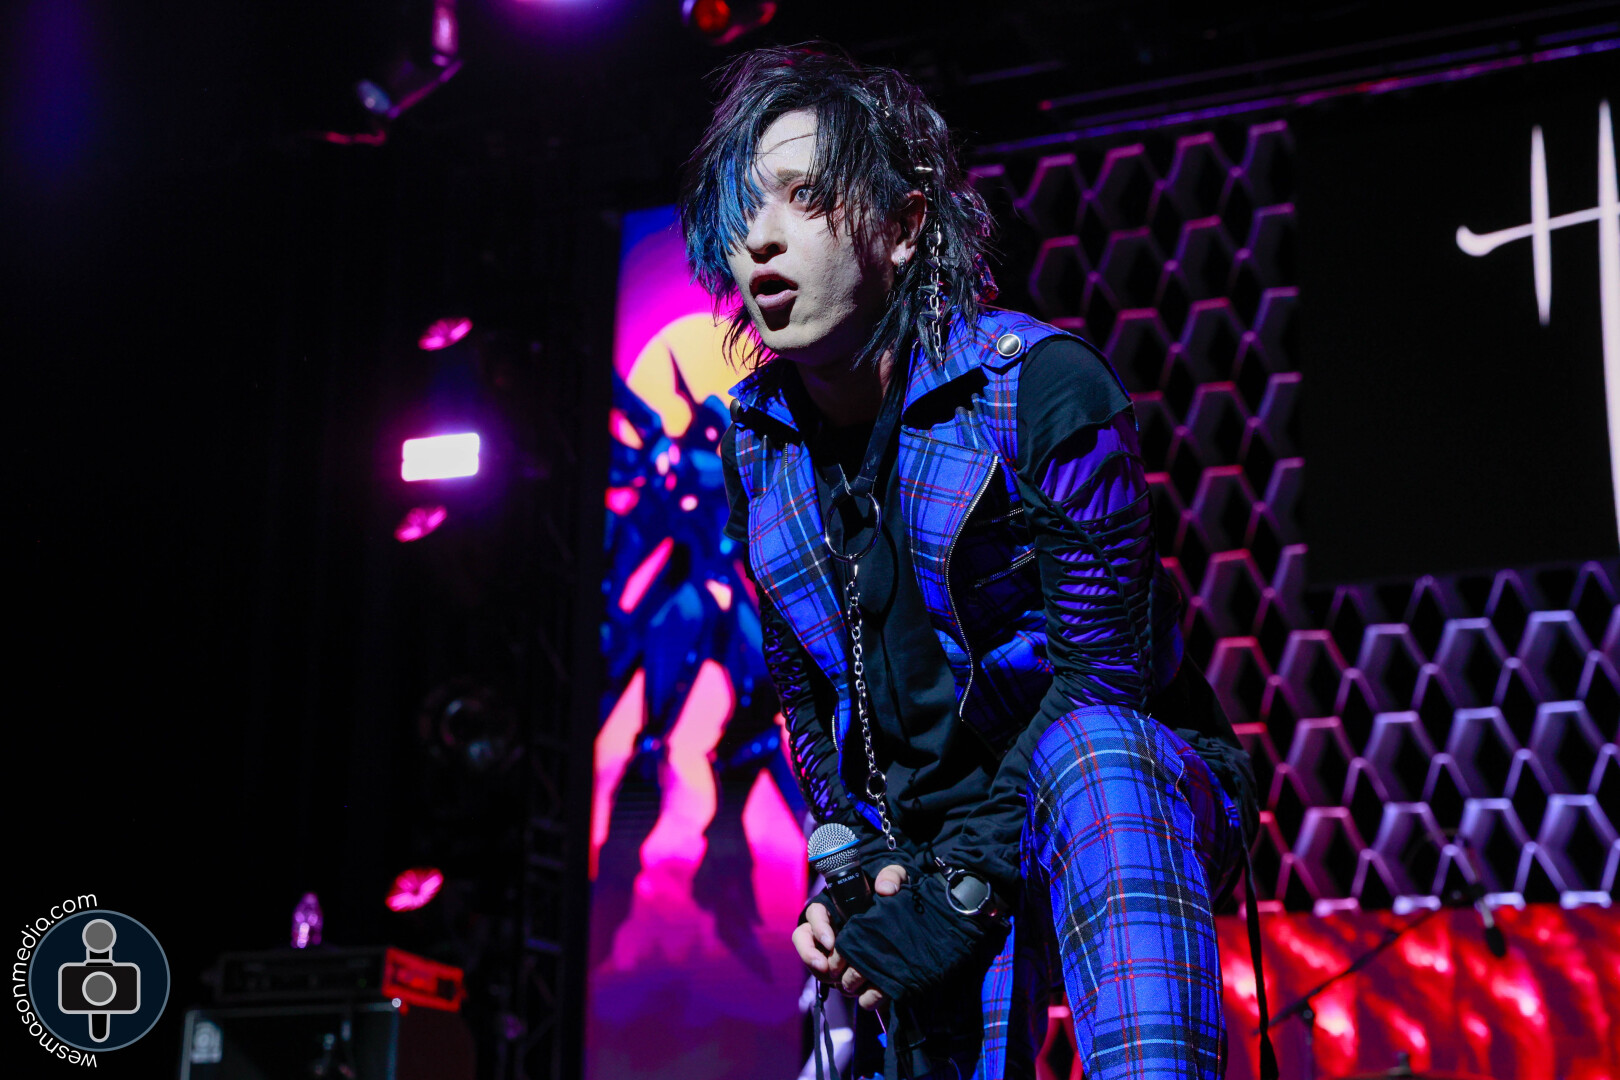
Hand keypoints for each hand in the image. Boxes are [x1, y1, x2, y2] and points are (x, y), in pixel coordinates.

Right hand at [792, 866, 908, 1009]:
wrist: (899, 910)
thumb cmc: (889, 888)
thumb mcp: (894, 875)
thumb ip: (891, 875)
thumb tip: (885, 889)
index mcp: (833, 904)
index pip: (815, 914)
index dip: (819, 928)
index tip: (831, 942)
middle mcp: (825, 924)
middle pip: (804, 938)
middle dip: (810, 955)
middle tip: (824, 968)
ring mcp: (828, 944)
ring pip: (812, 958)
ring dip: (819, 971)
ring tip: (836, 981)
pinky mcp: (838, 960)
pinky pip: (827, 973)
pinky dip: (834, 981)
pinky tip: (849, 987)